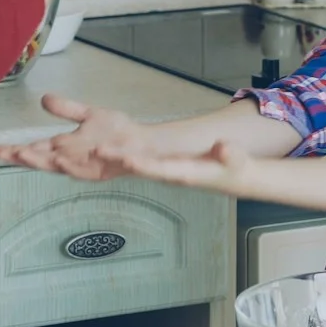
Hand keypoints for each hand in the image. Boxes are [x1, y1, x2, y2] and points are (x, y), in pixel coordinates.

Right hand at [0, 94, 156, 181]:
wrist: (146, 143)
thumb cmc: (117, 132)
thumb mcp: (88, 115)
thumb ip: (66, 109)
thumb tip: (43, 99)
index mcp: (67, 148)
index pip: (37, 149)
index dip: (16, 150)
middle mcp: (74, 159)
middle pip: (44, 160)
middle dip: (25, 157)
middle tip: (4, 153)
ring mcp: (89, 165)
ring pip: (63, 166)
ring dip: (44, 162)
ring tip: (25, 155)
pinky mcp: (107, 167)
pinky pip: (91, 166)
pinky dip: (77, 164)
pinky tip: (63, 159)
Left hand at [96, 139, 256, 196]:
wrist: (231, 177)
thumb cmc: (234, 167)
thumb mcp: (236, 160)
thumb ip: (229, 155)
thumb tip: (224, 149)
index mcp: (185, 173)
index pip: (161, 170)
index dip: (144, 165)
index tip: (127, 159)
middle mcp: (169, 174)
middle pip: (140, 168)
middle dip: (118, 160)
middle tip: (96, 151)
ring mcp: (163, 171)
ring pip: (135, 166)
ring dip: (114, 159)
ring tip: (89, 150)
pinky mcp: (161, 167)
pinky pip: (138, 163)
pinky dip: (120, 158)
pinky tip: (103, 152)